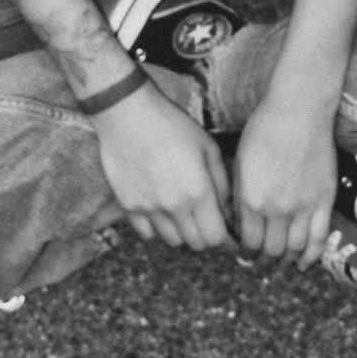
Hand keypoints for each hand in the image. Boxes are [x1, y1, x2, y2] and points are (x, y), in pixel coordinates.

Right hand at [93, 83, 232, 250]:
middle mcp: (174, 206)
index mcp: (198, 191)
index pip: (215, 238)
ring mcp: (148, 208)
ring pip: (171, 241)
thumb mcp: (208, 147)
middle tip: (204, 220)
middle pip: (195, 244)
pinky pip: (147, 233)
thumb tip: (229, 213)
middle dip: (204, 235)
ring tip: (182, 213)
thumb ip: (222, 184)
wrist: (127, 113)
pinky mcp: (128, 206)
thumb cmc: (172, 125)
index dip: (223, 238)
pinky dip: (157, 228)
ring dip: (181, 232)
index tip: (224, 230)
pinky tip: (160, 209)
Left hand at [234, 93, 337, 267]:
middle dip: (263, 259)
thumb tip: (239, 223)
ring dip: (285, 260)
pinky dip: (311, 256)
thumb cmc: (264, 130)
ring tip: (279, 262)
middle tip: (260, 260)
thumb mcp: (239, 162)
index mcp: (251, 199)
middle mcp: (276, 208)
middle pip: (270, 249)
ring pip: (294, 248)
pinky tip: (302, 264)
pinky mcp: (324, 200)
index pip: (248, 241)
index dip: (245, 251)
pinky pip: (319, 238)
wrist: (298, 111)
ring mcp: (303, 206)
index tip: (245, 251)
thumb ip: (239, 196)